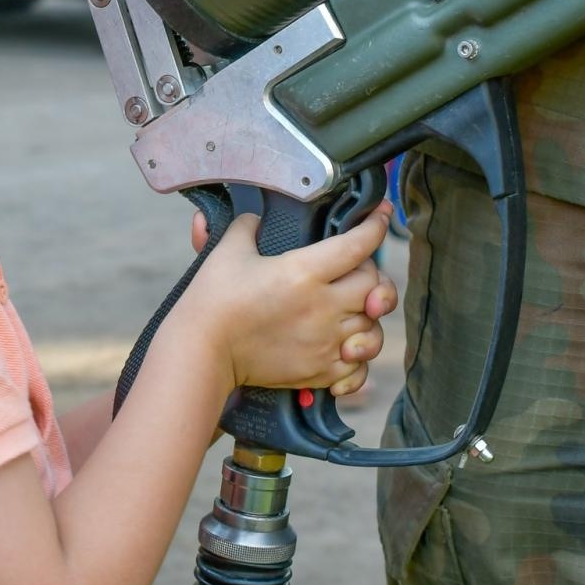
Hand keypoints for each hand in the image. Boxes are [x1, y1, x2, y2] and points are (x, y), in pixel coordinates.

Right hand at [176, 207, 392, 394]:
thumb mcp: (228, 250)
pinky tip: (347, 346)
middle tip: (356, 267)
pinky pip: (359, 367)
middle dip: (372, 271)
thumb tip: (256, 217)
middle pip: (374, 284)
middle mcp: (322, 307)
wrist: (201, 350)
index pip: (359, 244)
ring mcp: (324, 342)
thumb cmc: (213, 299)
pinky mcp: (318, 370)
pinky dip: (359, 356)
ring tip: (356, 308)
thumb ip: (248, 227)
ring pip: (374, 327)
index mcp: (304, 272)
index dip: (376, 224)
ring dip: (369, 315)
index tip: (382, 214)